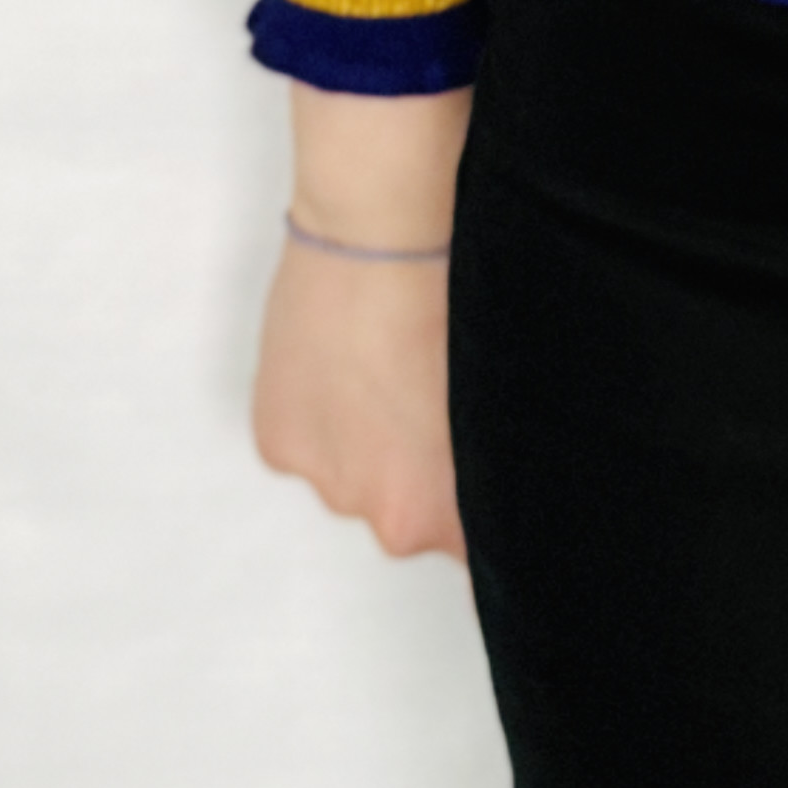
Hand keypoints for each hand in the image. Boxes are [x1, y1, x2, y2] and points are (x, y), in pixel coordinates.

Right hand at [250, 79, 472, 557]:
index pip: (472, 553)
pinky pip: (307, 448)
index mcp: (449, 511)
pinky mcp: (278, 444)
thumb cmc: (456, 298)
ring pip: (354, 479)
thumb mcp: (499, 393)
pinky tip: (345, 362)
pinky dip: (321, 418)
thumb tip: (509, 484)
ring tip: (385, 368)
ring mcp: (324, 480)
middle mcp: (384, 513)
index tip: (485, 482)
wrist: (384, 234)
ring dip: (367, 441)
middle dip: (422, 471)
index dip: (482, 513)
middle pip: (408, 516)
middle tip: (430, 396)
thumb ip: (495, 459)